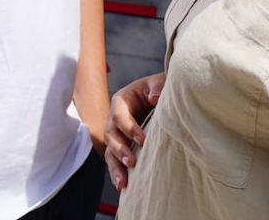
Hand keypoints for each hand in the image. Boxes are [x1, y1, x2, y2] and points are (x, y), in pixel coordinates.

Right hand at [103, 72, 165, 190]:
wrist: (157, 96)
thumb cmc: (157, 88)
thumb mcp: (158, 82)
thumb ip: (157, 87)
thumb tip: (154, 98)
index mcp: (121, 101)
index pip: (119, 116)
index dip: (129, 128)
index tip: (143, 140)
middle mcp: (114, 119)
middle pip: (111, 135)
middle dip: (120, 150)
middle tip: (131, 162)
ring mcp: (116, 134)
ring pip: (110, 152)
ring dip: (116, 166)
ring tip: (123, 182)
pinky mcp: (120, 146)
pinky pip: (114, 161)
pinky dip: (117, 173)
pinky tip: (122, 186)